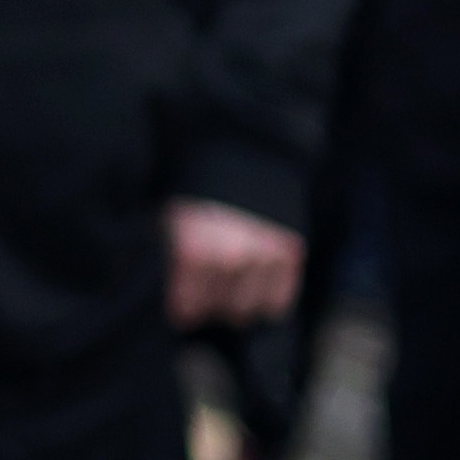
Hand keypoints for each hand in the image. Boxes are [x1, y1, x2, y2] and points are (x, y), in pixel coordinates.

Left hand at [162, 199, 303, 328]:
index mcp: (192, 250)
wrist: (243, 148)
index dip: (182, 309)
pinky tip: (253, 282)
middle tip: (206, 290)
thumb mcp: (170, 219)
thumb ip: (171, 259)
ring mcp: (265, 256)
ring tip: (229, 284)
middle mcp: (230, 258)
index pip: (186, 307)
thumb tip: (168, 295)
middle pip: (218, 311)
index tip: (182, 307)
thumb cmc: (196, 186)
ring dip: (237, 302)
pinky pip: (279, 300)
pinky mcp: (292, 252)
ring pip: (248, 311)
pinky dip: (266, 297)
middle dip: (209, 304)